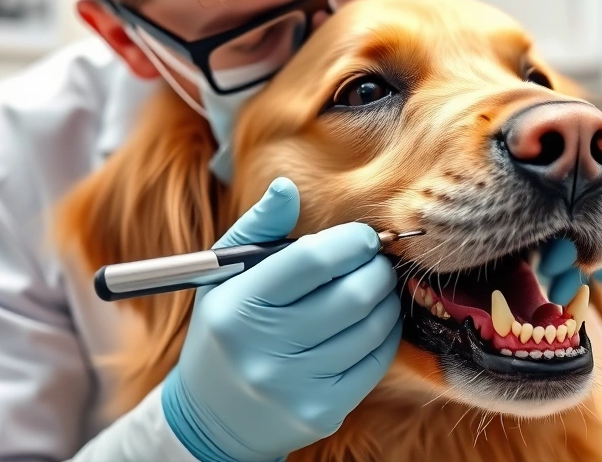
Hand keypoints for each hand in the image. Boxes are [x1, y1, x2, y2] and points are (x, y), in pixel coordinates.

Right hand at [161, 178, 401, 461]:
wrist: (214, 415)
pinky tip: (374, 322)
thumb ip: (258, 227)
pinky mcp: (322, 411)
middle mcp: (264, 349)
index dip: (350, 241)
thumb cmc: (227, 328)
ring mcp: (295, 385)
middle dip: (377, 269)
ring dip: (387, 300)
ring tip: (376, 289)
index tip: (362, 237)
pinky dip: (386, 334)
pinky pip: (376, 361)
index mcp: (238, 306)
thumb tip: (287, 186)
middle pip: (352, 294)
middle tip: (376, 262)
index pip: (312, 259)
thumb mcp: (226, 275)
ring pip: (371, 328)